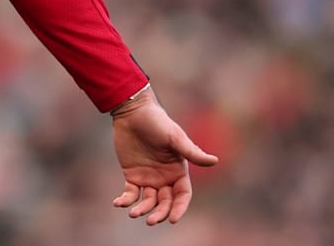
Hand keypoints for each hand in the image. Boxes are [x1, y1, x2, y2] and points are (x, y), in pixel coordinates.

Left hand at [110, 87, 218, 224]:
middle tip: (151, 221)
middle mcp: (165, 177)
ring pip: (148, 201)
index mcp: (178, 171)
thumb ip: (191, 152)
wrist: (132, 112)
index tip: (172, 219)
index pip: (183, 195)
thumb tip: (214, 161)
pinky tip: (118, 203)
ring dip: (142, 209)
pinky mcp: (131, 174)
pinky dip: (125, 200)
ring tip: (133, 213)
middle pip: (166, 202)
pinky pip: (130, 192)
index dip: (179, 208)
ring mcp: (148, 177)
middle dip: (160, 213)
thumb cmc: (157, 123)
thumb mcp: (175, 137)